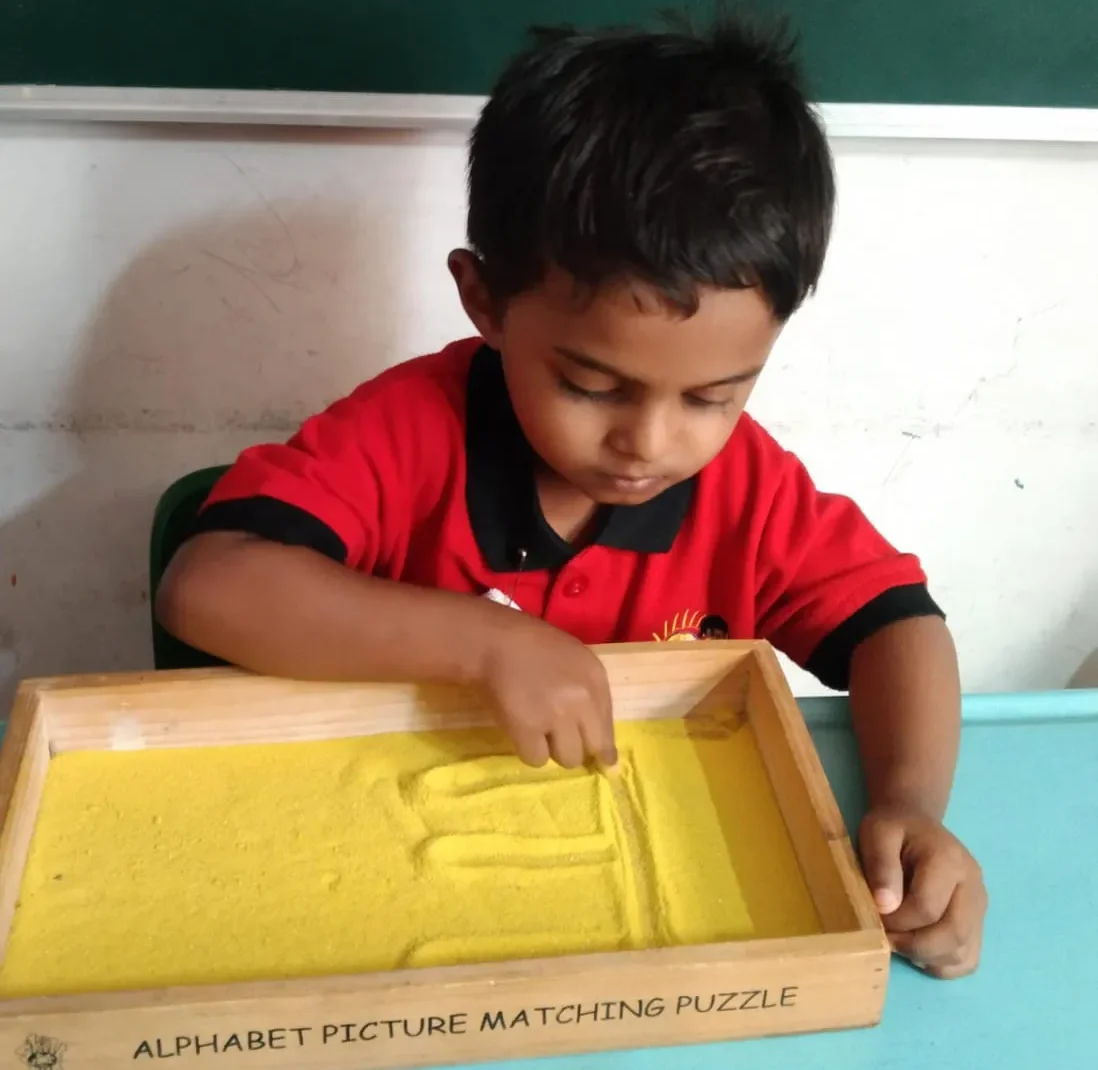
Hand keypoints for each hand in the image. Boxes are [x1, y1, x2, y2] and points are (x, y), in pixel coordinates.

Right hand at [479, 615, 616, 769]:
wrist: (492, 640)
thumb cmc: (532, 645)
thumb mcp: (575, 659)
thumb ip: (590, 694)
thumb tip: (600, 743)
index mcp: (595, 678)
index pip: (608, 728)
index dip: (603, 747)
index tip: (603, 761)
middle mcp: (581, 699)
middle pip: (593, 748)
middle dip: (578, 746)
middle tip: (559, 737)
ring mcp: (555, 716)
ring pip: (567, 758)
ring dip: (553, 749)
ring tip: (537, 727)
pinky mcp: (527, 729)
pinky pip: (537, 759)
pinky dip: (528, 749)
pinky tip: (521, 729)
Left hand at [858, 805, 986, 978]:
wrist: (915, 824)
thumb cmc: (893, 829)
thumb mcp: (877, 834)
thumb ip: (882, 866)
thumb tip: (886, 907)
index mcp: (949, 861)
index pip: (927, 908)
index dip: (897, 921)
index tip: (875, 915)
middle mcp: (973, 887)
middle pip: (953, 935)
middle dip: (913, 946)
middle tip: (886, 937)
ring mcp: (979, 908)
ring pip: (962, 953)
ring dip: (925, 956)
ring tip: (899, 938)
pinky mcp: (977, 924)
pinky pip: (966, 959)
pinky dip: (941, 964)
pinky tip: (917, 947)